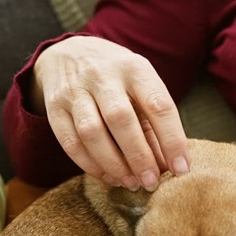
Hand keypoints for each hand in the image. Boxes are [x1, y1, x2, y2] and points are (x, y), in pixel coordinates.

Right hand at [32, 36, 189, 189]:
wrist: (68, 53)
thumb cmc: (117, 77)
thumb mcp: (140, 85)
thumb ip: (154, 123)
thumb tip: (168, 166)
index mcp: (134, 68)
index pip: (158, 104)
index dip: (172, 139)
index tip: (181, 169)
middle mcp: (103, 76)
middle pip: (121, 119)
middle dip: (139, 156)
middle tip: (151, 182)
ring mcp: (75, 90)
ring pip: (91, 132)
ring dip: (113, 164)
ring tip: (131, 183)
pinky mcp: (55, 107)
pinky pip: (71, 142)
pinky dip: (90, 165)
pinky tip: (108, 176)